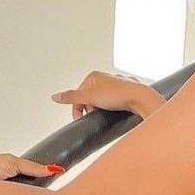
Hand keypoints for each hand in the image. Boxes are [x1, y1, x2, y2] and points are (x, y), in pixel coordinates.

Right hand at [50, 70, 164, 120]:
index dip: (78, 108)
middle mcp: (104, 77)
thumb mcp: (90, 97)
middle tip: (94, 115)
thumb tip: (55, 96)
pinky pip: (112, 101)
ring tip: (105, 113)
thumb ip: (71, 97)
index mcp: (94, 76)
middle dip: (89, 108)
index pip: (78, 94)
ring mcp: (115, 84)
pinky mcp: (124, 92)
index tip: (80, 118)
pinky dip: (111, 107)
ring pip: (101, 100)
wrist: (139, 98)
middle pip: (89, 97)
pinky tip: (114, 111)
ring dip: (100, 108)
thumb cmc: (118, 95)